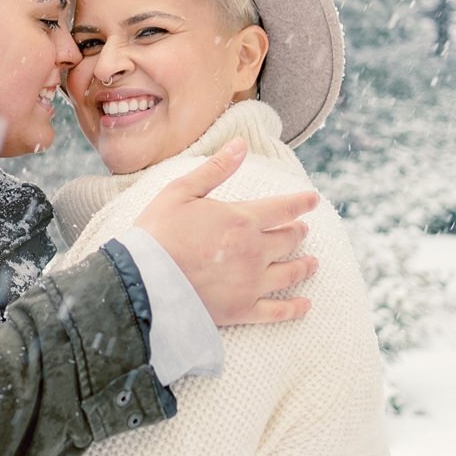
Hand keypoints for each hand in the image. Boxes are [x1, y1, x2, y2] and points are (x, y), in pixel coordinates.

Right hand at [135, 138, 318, 325]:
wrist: (143, 281)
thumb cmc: (157, 232)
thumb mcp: (181, 191)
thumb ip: (215, 169)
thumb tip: (240, 144)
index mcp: (241, 220)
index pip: (282, 208)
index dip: (301, 202)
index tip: (313, 200)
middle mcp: (254, 251)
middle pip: (287, 240)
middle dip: (298, 232)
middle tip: (303, 230)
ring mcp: (250, 283)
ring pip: (289, 273)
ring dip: (304, 266)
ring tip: (312, 263)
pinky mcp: (242, 310)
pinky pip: (277, 311)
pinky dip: (295, 309)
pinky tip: (305, 305)